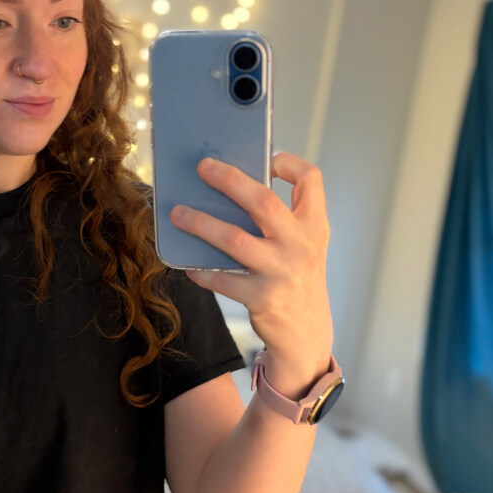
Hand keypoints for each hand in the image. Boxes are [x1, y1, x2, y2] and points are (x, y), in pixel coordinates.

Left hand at [170, 151, 333, 391]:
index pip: (311, 180)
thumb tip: (230, 190)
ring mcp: (282, 272)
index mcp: (314, 226)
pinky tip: (188, 264)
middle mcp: (301, 246)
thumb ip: (282, 220)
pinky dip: (201, 270)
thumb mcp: (303, 247)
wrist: (307, 334)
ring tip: (178, 214)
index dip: (289, 163)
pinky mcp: (263, 298)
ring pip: (234, 239)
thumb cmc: (297, 279)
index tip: (266, 158)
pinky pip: (222, 279)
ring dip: (201, 224)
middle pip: (263, 202)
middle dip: (229, 180)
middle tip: (203, 167)